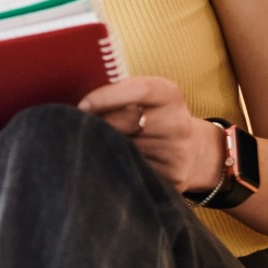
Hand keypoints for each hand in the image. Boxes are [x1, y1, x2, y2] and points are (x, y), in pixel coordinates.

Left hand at [77, 76, 225, 192]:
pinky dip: (116, 166)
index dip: (106, 97)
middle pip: (127, 122)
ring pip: (125, 149)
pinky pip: (132, 171)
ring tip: (102, 145)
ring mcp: (176, 152)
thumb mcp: (141, 99)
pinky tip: (115, 163)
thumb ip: (116, 95)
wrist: (186, 151)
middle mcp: (177, 122)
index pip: (140, 90)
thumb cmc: (148, 119)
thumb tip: (80, 105)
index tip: (83, 106)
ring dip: (105, 147)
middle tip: (84, 128)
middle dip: (100, 125)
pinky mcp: (171, 177)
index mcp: (170, 95)